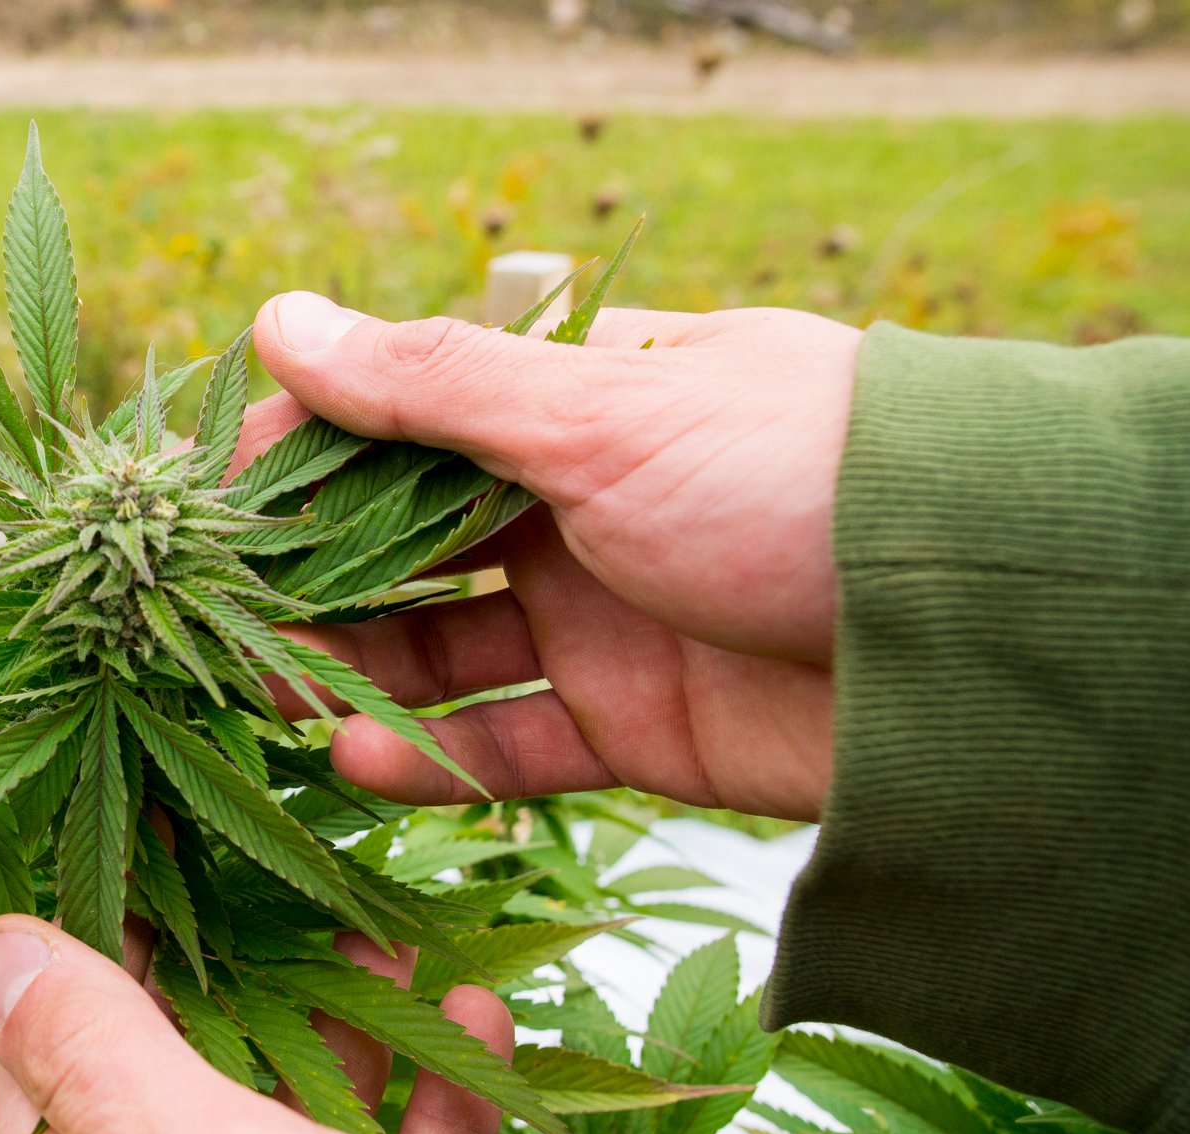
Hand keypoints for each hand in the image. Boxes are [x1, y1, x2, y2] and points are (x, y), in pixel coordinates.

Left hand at [0, 914, 621, 1133]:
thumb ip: (100, 1059)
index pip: (43, 1078)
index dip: (92, 958)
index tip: (149, 849)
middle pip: (174, 1101)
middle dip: (242, 987)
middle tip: (292, 881)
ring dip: (344, 1038)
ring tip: (395, 939)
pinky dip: (421, 1117)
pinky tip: (471, 1033)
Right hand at [245, 294, 862, 821]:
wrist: (979, 633)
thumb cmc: (793, 476)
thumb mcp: (602, 414)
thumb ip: (433, 385)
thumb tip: (280, 321)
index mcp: (574, 407)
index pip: (402, 420)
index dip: (303, 457)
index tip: (210, 502)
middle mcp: (578, 508)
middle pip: (406, 543)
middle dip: (310, 580)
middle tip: (215, 624)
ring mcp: (601, 619)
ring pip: (440, 649)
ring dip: (351, 670)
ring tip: (266, 695)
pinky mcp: (632, 728)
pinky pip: (505, 744)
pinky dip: (432, 756)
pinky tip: (356, 757)